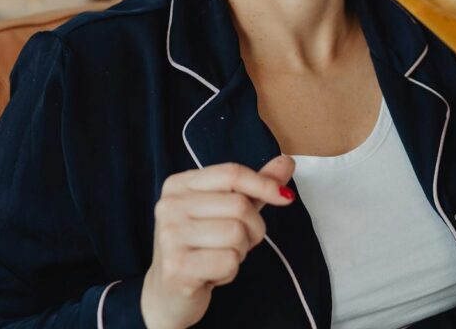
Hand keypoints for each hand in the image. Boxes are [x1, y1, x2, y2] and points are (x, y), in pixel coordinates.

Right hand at [140, 155, 296, 328]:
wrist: (168, 294)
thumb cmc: (201, 248)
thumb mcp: (226, 211)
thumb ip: (254, 186)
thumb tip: (287, 162)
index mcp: (178, 185)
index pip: (232, 173)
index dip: (264, 184)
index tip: (285, 198)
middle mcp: (169, 206)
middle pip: (239, 205)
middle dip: (253, 229)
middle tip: (236, 243)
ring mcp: (171, 235)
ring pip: (237, 234)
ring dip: (240, 252)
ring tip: (219, 257)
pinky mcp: (177, 266)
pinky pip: (230, 261)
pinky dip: (230, 271)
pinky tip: (211, 274)